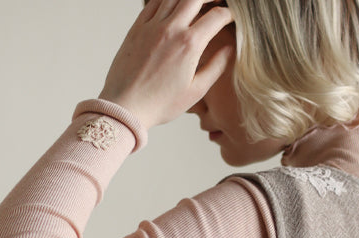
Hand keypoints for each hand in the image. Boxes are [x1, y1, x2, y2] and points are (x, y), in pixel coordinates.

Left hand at [98, 0, 233, 130]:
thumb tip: (230, 49)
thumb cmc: (161, 104)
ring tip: (198, 3)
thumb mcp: (196, 91)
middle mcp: (171, 29)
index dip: (230, 14)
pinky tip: (175, 5)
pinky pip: (155, 1)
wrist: (126, 106)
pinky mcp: (138, 26)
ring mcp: (152, 25)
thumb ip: (216, 67)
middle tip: (218, 2)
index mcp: (189, 45)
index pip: (216, 17)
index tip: (233, 18)